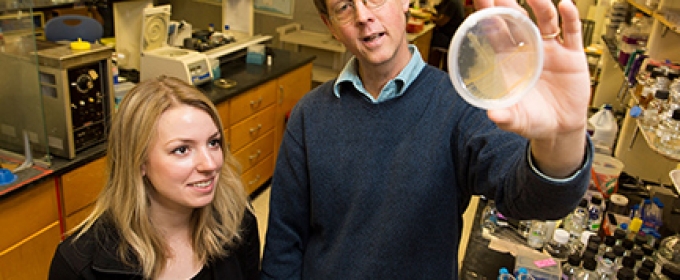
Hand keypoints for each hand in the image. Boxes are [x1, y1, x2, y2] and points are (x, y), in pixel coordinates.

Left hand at [474, 0, 589, 140]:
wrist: (561, 128)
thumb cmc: (533, 120)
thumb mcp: (516, 120)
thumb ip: (504, 116)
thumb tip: (493, 115)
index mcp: (509, 61)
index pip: (495, 32)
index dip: (488, 15)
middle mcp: (529, 50)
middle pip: (518, 19)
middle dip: (509, 3)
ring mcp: (551, 50)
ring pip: (545, 20)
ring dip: (540, 5)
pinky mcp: (571, 55)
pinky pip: (571, 32)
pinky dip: (570, 17)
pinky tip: (565, 5)